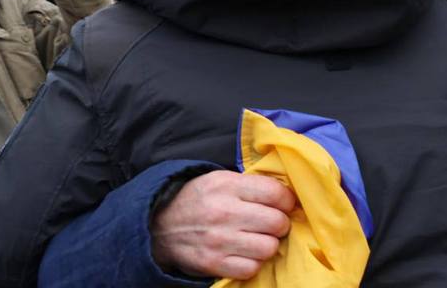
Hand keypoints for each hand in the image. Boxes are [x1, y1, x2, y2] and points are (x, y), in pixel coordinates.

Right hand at [151, 171, 295, 279]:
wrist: (158, 224)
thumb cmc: (198, 199)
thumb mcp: (221, 179)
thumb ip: (252, 185)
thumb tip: (288, 197)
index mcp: (227, 186)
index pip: (276, 193)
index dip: (288, 201)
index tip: (285, 205)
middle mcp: (224, 212)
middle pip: (277, 223)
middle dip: (280, 224)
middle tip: (272, 224)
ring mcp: (218, 240)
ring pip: (269, 248)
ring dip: (268, 245)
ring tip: (258, 239)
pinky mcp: (212, 263)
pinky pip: (251, 268)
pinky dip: (253, 263)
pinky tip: (246, 254)